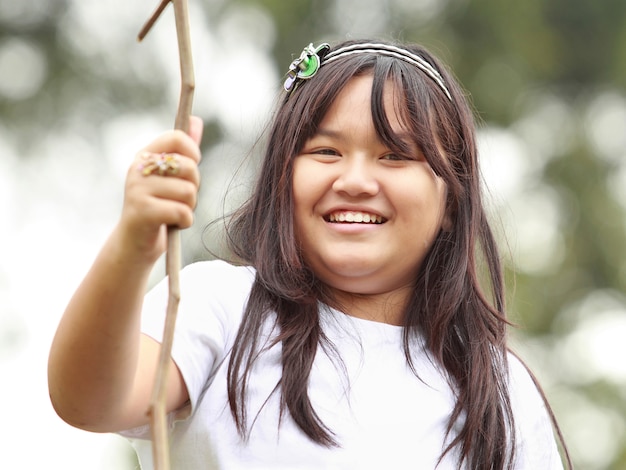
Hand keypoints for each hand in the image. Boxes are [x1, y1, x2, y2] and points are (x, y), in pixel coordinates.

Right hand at [117, 116, 203, 262]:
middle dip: (194, 186)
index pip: (177, 138)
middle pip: (188, 166)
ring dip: (189, 208)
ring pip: (189, 192)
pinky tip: (172, 224)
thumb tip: (196, 120)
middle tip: (180, 198)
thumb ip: (183, 150)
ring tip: (173, 213)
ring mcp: (137, 189)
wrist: (135, 244)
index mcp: (145, 155)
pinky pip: (182, 212)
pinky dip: (185, 222)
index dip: (193, 153)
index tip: (191, 168)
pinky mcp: (142, 212)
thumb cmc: (158, 207)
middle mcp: (137, 169)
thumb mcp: (170, 177)